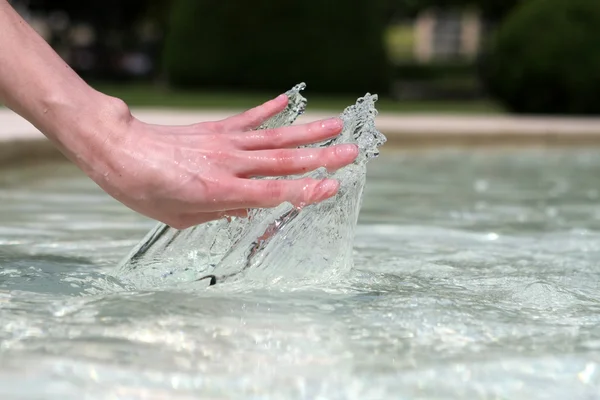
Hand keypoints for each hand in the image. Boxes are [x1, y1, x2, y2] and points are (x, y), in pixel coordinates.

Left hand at [88, 94, 357, 228]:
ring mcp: (224, 143)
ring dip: (307, 131)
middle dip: (321, 158)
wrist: (119, 151)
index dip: (306, 191)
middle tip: (352, 152)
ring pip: (274, 138)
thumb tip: (251, 206)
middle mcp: (229, 164)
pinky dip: (269, 109)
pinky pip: (248, 119)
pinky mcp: (216, 129)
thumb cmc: (146, 190)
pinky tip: (289, 99)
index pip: (273, 193)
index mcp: (220, 191)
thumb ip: (222, 211)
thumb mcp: (182, 217)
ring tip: (337, 123)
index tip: (334, 187)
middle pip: (283, 162)